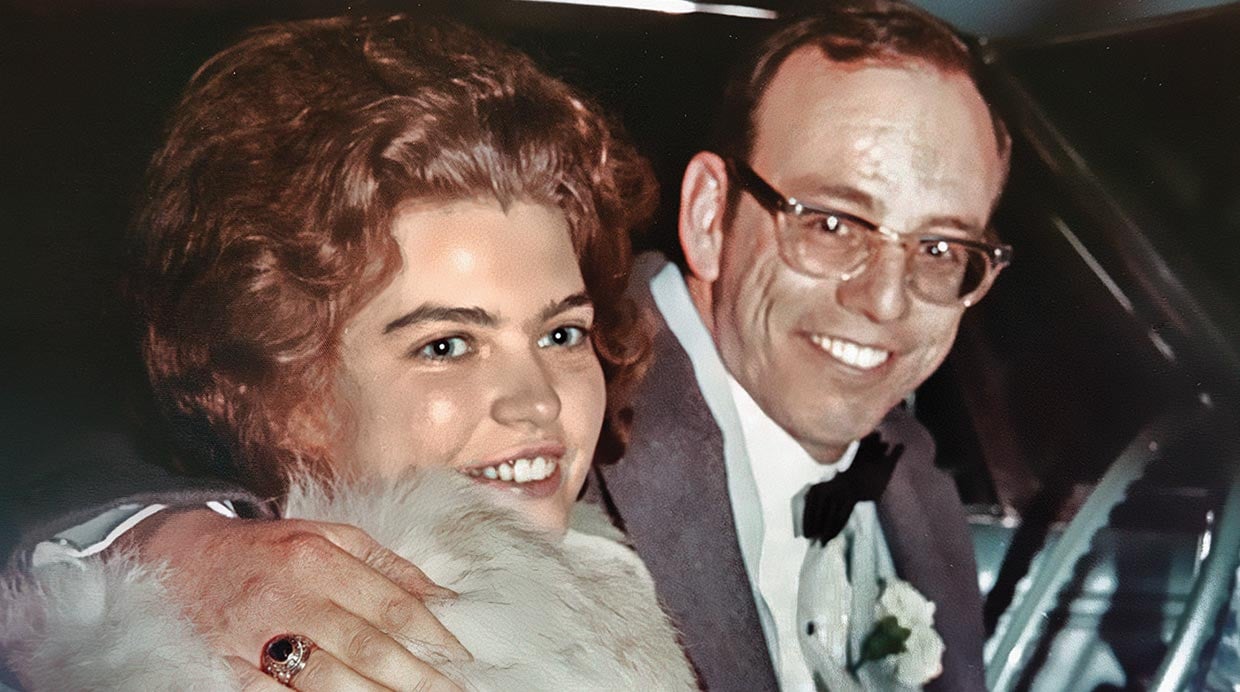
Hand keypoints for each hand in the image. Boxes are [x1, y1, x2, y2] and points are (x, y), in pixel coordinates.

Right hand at [120, 509, 466, 690]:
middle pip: (366, 647)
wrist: (179, 557)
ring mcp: (254, 636)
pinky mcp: (226, 666)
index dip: (432, 633)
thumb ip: (388, 566)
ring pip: (326, 680)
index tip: (462, 656)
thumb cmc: (271, 549)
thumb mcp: (331, 537)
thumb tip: (445, 598)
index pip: (390, 602)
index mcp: (318, 557)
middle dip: (416, 676)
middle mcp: (289, 595)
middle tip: (452, 691)